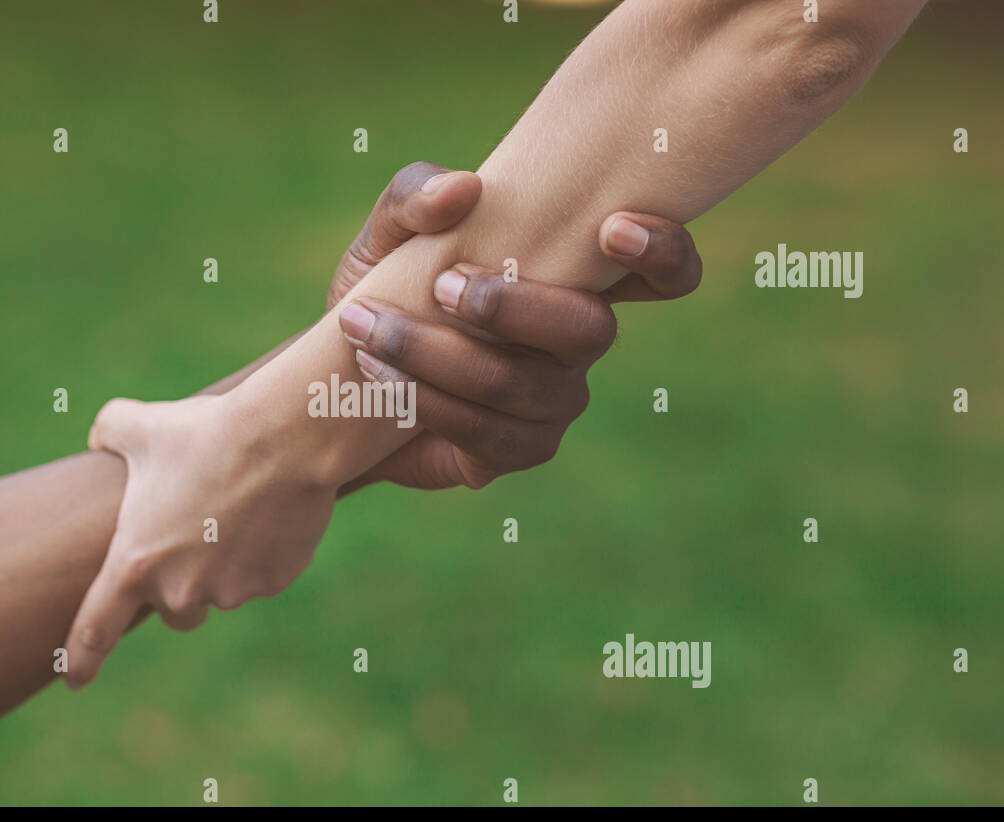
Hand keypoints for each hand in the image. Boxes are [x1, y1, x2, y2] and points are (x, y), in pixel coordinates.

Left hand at [62, 394, 334, 686]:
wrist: (284, 440)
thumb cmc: (204, 432)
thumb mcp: (141, 424)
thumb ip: (109, 431)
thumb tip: (100, 437)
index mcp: (135, 563)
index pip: (96, 628)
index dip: (80, 658)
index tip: (72, 679)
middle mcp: (180, 590)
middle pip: (174, 610)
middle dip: (181, 584)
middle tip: (195, 533)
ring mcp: (231, 591)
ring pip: (221, 591)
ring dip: (224, 565)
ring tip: (238, 508)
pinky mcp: (273, 582)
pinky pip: (262, 575)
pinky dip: (262, 552)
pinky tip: (270, 511)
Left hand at [327, 163, 701, 491]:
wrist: (342, 375)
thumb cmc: (386, 288)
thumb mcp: (388, 232)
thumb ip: (416, 195)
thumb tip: (463, 189)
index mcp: (574, 276)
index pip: (662, 273)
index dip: (662, 255)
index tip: (612, 229)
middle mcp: (578, 342)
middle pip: (590, 331)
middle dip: (512, 306)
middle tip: (443, 285)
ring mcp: (554, 402)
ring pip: (518, 383)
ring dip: (435, 353)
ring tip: (371, 329)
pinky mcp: (517, 450)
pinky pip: (484, 433)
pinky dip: (424, 399)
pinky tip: (378, 375)